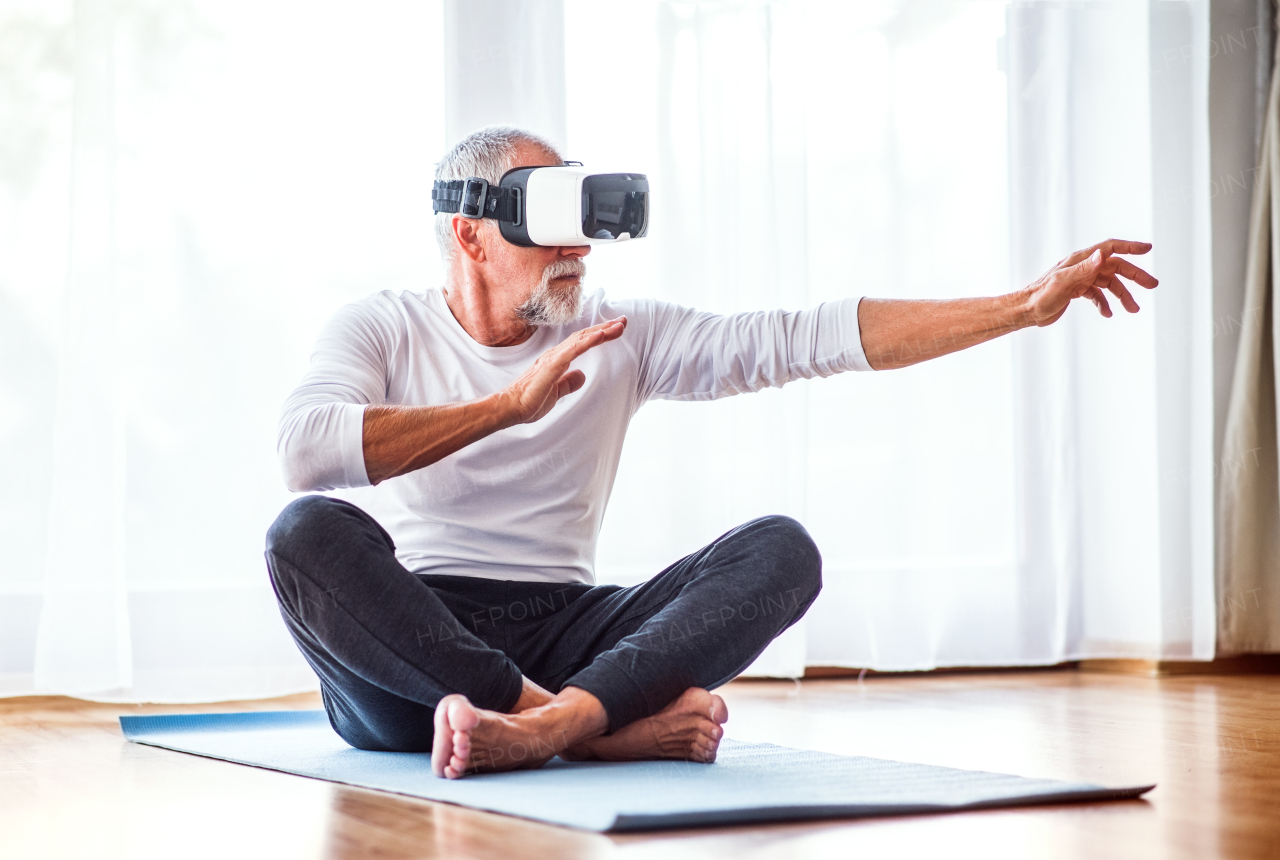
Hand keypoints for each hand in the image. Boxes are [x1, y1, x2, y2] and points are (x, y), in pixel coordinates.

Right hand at [500, 317, 626, 424]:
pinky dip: (587, 341)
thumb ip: (568, 383)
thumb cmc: (528, 401)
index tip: (616, 330)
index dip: (599, 335)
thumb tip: (581, 376)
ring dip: (601, 331)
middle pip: (584, 336)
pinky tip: (600, 335)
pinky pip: (573, 350)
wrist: (510, 408)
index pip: (581, 343)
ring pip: (580, 339)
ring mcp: (553, 358)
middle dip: (605, 328)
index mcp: (556, 360)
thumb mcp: (556, 392)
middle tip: (624, 321)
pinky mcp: (551, 365)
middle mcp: (555, 354)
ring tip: (618, 325)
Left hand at [1021, 239, 1158, 326]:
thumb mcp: (1063, 282)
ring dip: (1123, 295)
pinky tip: (1107, 314)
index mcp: (1080, 260)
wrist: (1026, 311)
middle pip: (1115, 267)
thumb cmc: (1040, 296)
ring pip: (1109, 284)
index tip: (1148, 249)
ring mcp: (1081, 279)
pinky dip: (1105, 303)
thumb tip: (1102, 255)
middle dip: (1135, 276)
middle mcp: (1082, 267)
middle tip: (1152, 285)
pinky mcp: (1077, 292)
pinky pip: (1097, 295)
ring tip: (1134, 309)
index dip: (1130, 246)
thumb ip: (1083, 269)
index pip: (1110, 248)